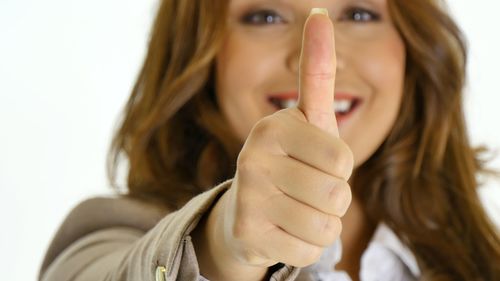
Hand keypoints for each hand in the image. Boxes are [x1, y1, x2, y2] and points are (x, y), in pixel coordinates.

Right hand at [194, 9, 353, 280]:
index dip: (338, 167)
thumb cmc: (290, 162)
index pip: (341, 158)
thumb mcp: (307, 119)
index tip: (314, 161)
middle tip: (304, 190)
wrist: (246, 210)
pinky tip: (281, 231)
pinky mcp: (246, 234)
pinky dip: (304, 246)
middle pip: (336, 193)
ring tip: (293, 210)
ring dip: (320, 223)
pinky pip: (308, 250)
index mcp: (272, 126)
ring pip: (325, 226)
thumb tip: (321, 13)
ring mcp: (246, 197)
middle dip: (332, 198)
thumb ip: (317, 72)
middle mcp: (252, 157)